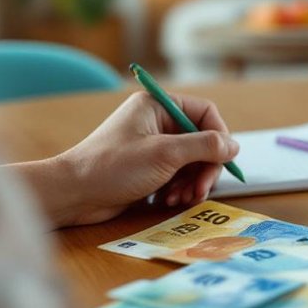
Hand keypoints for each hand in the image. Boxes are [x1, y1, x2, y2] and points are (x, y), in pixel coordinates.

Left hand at [30, 91, 239, 226]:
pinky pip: (177, 175)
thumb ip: (204, 147)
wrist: (73, 194)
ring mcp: (152, 145)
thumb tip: (234, 146)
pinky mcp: (147, 168)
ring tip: (179, 199)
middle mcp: (157, 122)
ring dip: (191, 182)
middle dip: (204, 168)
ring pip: (191, 162)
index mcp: (158, 106)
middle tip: (200, 191)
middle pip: (201, 141)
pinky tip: (168, 201)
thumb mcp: (165, 154)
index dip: (219, 137)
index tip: (223, 161)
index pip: (205, 113)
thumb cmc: (113, 167)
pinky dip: (179, 188)